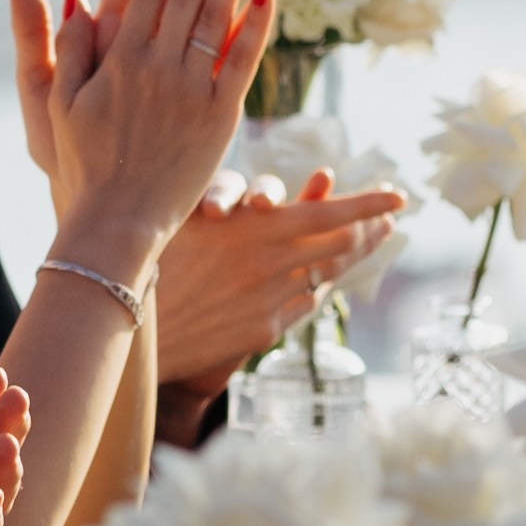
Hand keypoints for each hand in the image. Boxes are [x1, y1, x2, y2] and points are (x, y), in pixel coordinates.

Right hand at [9, 0, 276, 280]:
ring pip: (216, 14)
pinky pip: (243, 60)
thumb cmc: (79, 165)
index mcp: (115, 58)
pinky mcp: (221, 116)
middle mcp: (156, 65)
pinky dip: (255, 23)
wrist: (116, 222)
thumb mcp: (55, 105)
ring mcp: (191, 89)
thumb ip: (65, 48)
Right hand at [154, 171, 404, 419]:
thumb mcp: (189, 217)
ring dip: (350, 258)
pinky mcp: (262, 330)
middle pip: (339, 245)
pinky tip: (317, 282)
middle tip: (389, 220)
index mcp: (257, 228)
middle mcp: (272, 265)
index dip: (369, 203)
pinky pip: (301, 305)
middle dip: (370, 229)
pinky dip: (312, 289)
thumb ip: (233, 206)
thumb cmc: (149, 256)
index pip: (331, 213)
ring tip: (368, 243)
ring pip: (325, 275)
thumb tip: (271, 202)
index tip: (398, 195)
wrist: (128, 322)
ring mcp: (270, 300)